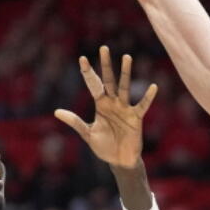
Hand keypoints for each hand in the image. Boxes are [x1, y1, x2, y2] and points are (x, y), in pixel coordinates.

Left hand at [55, 46, 156, 167]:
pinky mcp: (135, 118)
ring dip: (125, 72)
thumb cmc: (104, 146)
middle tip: (104, 48)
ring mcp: (125, 109)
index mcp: (101, 105)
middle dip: (106, 64)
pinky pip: (142, 105)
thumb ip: (75, 121)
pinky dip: (147, 97)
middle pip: (109, 80)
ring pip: (124, 87)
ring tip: (127, 57)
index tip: (82, 58)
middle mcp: (113, 103)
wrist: (119, 161)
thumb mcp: (87, 133)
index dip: (88, 72)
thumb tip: (56, 112)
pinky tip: (153, 87)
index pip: (93, 84)